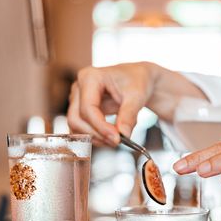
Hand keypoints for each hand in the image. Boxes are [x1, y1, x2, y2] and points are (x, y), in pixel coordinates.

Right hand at [67, 62, 205, 145]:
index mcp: (90, 77)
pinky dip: (96, 135)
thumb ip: (128, 115)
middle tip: (116, 143)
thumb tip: (121, 137)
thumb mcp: (138, 95)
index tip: (116, 139)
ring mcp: (81, 97)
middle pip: (76, 119)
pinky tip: (112, 138)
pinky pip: (85, 126)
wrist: (144, 77)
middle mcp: (80, 86)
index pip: (87, 109)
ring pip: (77, 125)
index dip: (100, 127)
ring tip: (116, 141)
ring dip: (94, 137)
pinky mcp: (86, 107)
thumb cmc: (142, 79)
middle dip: (95, 134)